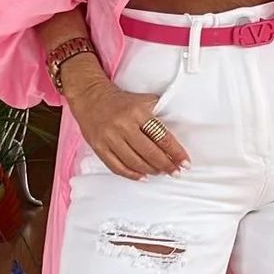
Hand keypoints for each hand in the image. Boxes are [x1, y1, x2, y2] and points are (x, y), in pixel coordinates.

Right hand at [60, 55, 187, 180]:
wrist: (89, 96)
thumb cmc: (118, 100)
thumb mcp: (141, 100)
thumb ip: (157, 112)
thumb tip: (172, 134)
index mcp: (137, 112)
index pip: (162, 136)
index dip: (175, 152)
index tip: (184, 162)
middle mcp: (123, 125)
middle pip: (150, 152)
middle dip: (166, 165)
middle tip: (175, 171)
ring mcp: (109, 137)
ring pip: (134, 161)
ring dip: (151, 170)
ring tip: (160, 172)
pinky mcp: (99, 147)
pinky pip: (117, 166)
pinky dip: (131, 174)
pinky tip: (142, 176)